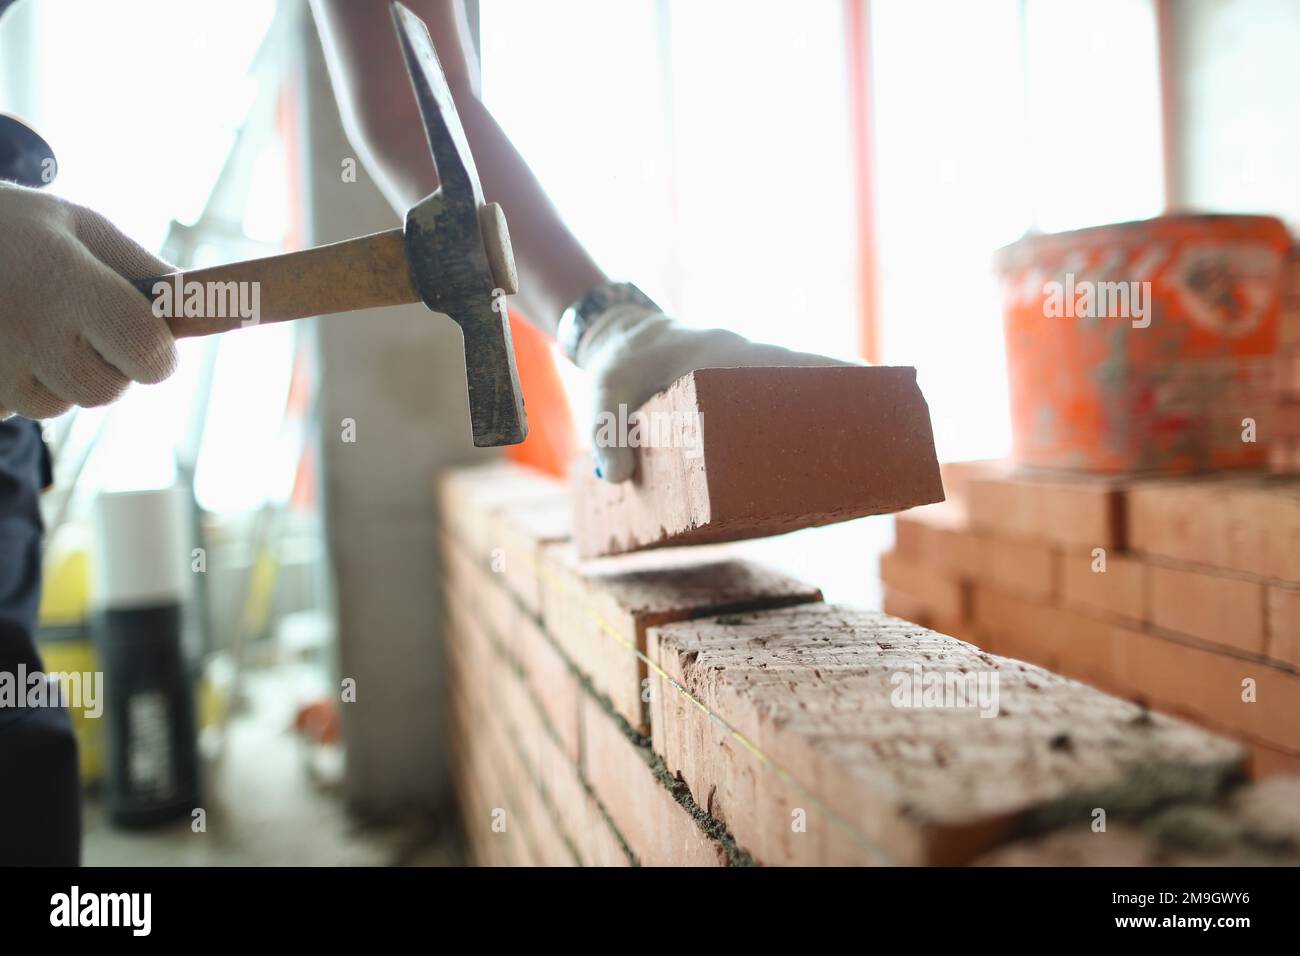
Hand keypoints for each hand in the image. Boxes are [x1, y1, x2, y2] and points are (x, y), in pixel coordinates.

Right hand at [0, 182, 177, 420]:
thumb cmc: (17, 230)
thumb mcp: (80, 227)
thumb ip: (144, 270)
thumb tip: (206, 308)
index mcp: (64, 280)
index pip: (145, 348)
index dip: (158, 354)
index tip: (153, 339)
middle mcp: (23, 328)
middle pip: (104, 390)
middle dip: (109, 367)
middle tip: (85, 327)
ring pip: (59, 404)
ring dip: (60, 376)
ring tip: (31, 325)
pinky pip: (16, 407)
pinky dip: (19, 382)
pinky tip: (2, 341)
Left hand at [578, 309, 853, 482]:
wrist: (624, 336)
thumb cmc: (622, 359)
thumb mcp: (606, 387)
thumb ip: (609, 426)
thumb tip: (618, 477)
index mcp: (722, 355)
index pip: (784, 363)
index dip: (827, 374)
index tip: (868, 388)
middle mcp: (747, 363)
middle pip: (809, 378)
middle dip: (849, 398)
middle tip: (893, 428)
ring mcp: (750, 377)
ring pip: (804, 392)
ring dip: (837, 414)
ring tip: (875, 452)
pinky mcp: (745, 395)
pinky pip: (786, 405)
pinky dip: (811, 422)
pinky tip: (827, 460)